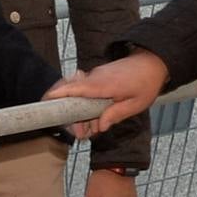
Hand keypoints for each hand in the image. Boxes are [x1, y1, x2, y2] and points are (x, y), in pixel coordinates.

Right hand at [44, 49, 169, 132]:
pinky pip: (84, 90)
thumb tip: (100, 126)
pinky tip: (93, 117)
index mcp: (104, 84)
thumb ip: (116, 115)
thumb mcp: (136, 104)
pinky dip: (84, 103)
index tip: (45, 100)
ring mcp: (94, 75)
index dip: (59, 93)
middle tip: (80, 133)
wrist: (151, 63)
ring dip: (78, 111)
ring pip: (78, 93)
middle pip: (72, 93)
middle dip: (70, 114)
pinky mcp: (96, 76)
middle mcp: (95, 78)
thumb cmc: (146, 84)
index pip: (76, 88)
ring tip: (88, 129)